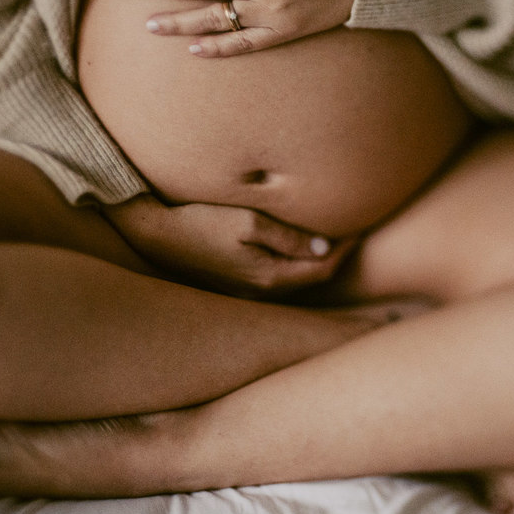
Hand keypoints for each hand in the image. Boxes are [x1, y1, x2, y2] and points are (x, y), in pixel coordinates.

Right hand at [102, 194, 350, 296]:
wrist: (153, 233)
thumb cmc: (199, 221)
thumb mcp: (247, 221)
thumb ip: (288, 236)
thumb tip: (325, 248)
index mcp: (269, 277)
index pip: (323, 269)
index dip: (345, 249)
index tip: (359, 225)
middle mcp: (261, 292)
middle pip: (312, 278)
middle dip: (335, 256)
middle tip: (353, 230)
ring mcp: (245, 291)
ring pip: (294, 279)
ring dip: (313, 260)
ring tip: (330, 236)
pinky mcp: (232, 284)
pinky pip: (275, 277)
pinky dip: (293, 262)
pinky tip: (293, 244)